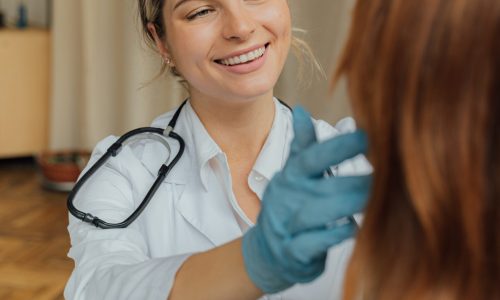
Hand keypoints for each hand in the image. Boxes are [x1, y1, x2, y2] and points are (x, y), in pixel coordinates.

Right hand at [242, 107, 371, 293]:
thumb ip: (301, 145)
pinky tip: (354, 227)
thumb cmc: (288, 208)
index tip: (366, 137)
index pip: (311, 157)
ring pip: (319, 213)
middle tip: (387, 175)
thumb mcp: (291, 175)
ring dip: (350, 205)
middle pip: (323, 186)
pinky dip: (335, 235)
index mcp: (290, 178)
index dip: (338, 147)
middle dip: (356, 181)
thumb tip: (302, 110)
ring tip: (377, 199)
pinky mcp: (294, 252)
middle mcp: (287, 199)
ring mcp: (288, 226)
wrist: (267, 253)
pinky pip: (315, 243)